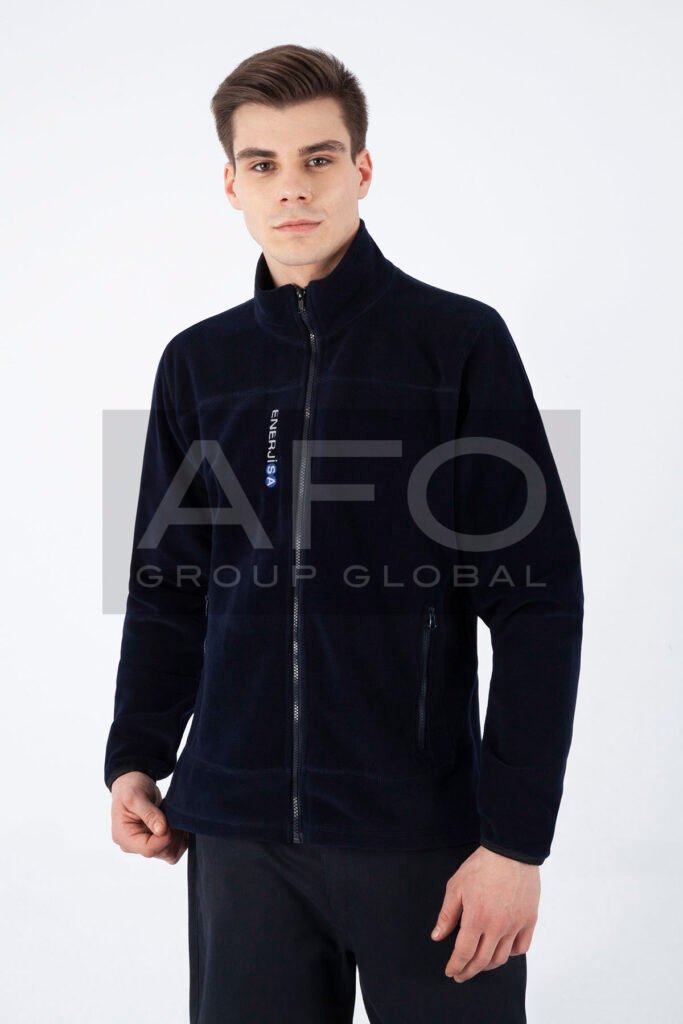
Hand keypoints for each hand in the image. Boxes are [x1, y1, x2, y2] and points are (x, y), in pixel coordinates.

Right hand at [110, 771, 188, 863]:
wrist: (131, 784)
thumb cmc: (129, 788)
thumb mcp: (136, 797)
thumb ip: (149, 814)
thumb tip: (162, 830)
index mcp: (124, 837)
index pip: (149, 849)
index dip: (165, 838)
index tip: (171, 822)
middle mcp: (133, 845)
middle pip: (160, 852)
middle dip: (172, 836)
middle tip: (174, 817)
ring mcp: (144, 844)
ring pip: (169, 853)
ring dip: (178, 838)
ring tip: (175, 819)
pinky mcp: (154, 841)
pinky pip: (172, 848)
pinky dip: (180, 838)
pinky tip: (177, 823)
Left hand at [430, 845, 539, 982]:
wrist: (511, 851)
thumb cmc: (481, 866)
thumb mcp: (456, 886)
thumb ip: (447, 914)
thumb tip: (437, 936)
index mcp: (477, 918)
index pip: (464, 953)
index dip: (456, 966)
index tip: (450, 971)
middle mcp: (497, 927)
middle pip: (482, 960)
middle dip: (469, 971)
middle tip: (461, 974)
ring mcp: (515, 925)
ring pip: (502, 958)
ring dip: (488, 965)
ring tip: (479, 964)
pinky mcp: (529, 920)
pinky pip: (521, 947)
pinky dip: (511, 953)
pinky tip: (502, 950)